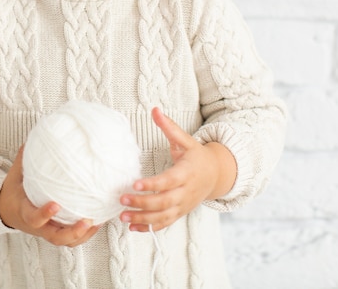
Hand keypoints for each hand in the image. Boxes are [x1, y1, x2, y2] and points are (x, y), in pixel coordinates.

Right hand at [0, 146, 100, 246]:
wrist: (7, 210)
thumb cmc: (14, 190)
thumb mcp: (15, 174)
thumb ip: (24, 157)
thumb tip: (33, 135)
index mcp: (26, 212)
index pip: (34, 218)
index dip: (44, 214)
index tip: (55, 204)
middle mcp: (39, 227)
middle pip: (57, 238)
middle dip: (73, 232)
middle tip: (87, 220)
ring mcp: (48, 231)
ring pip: (67, 241)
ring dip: (83, 234)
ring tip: (98, 221)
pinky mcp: (56, 231)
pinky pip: (72, 237)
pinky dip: (85, 232)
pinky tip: (99, 219)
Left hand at [119, 107, 236, 231]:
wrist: (215, 175)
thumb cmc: (196, 155)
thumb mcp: (185, 140)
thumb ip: (169, 127)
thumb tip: (155, 109)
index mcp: (186, 173)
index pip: (168, 181)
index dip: (153, 185)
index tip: (135, 184)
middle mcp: (185, 192)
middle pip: (163, 202)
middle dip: (142, 203)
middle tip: (122, 199)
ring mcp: (183, 205)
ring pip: (163, 216)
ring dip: (142, 219)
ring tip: (123, 217)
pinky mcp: (179, 213)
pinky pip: (164, 224)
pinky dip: (149, 228)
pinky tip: (132, 228)